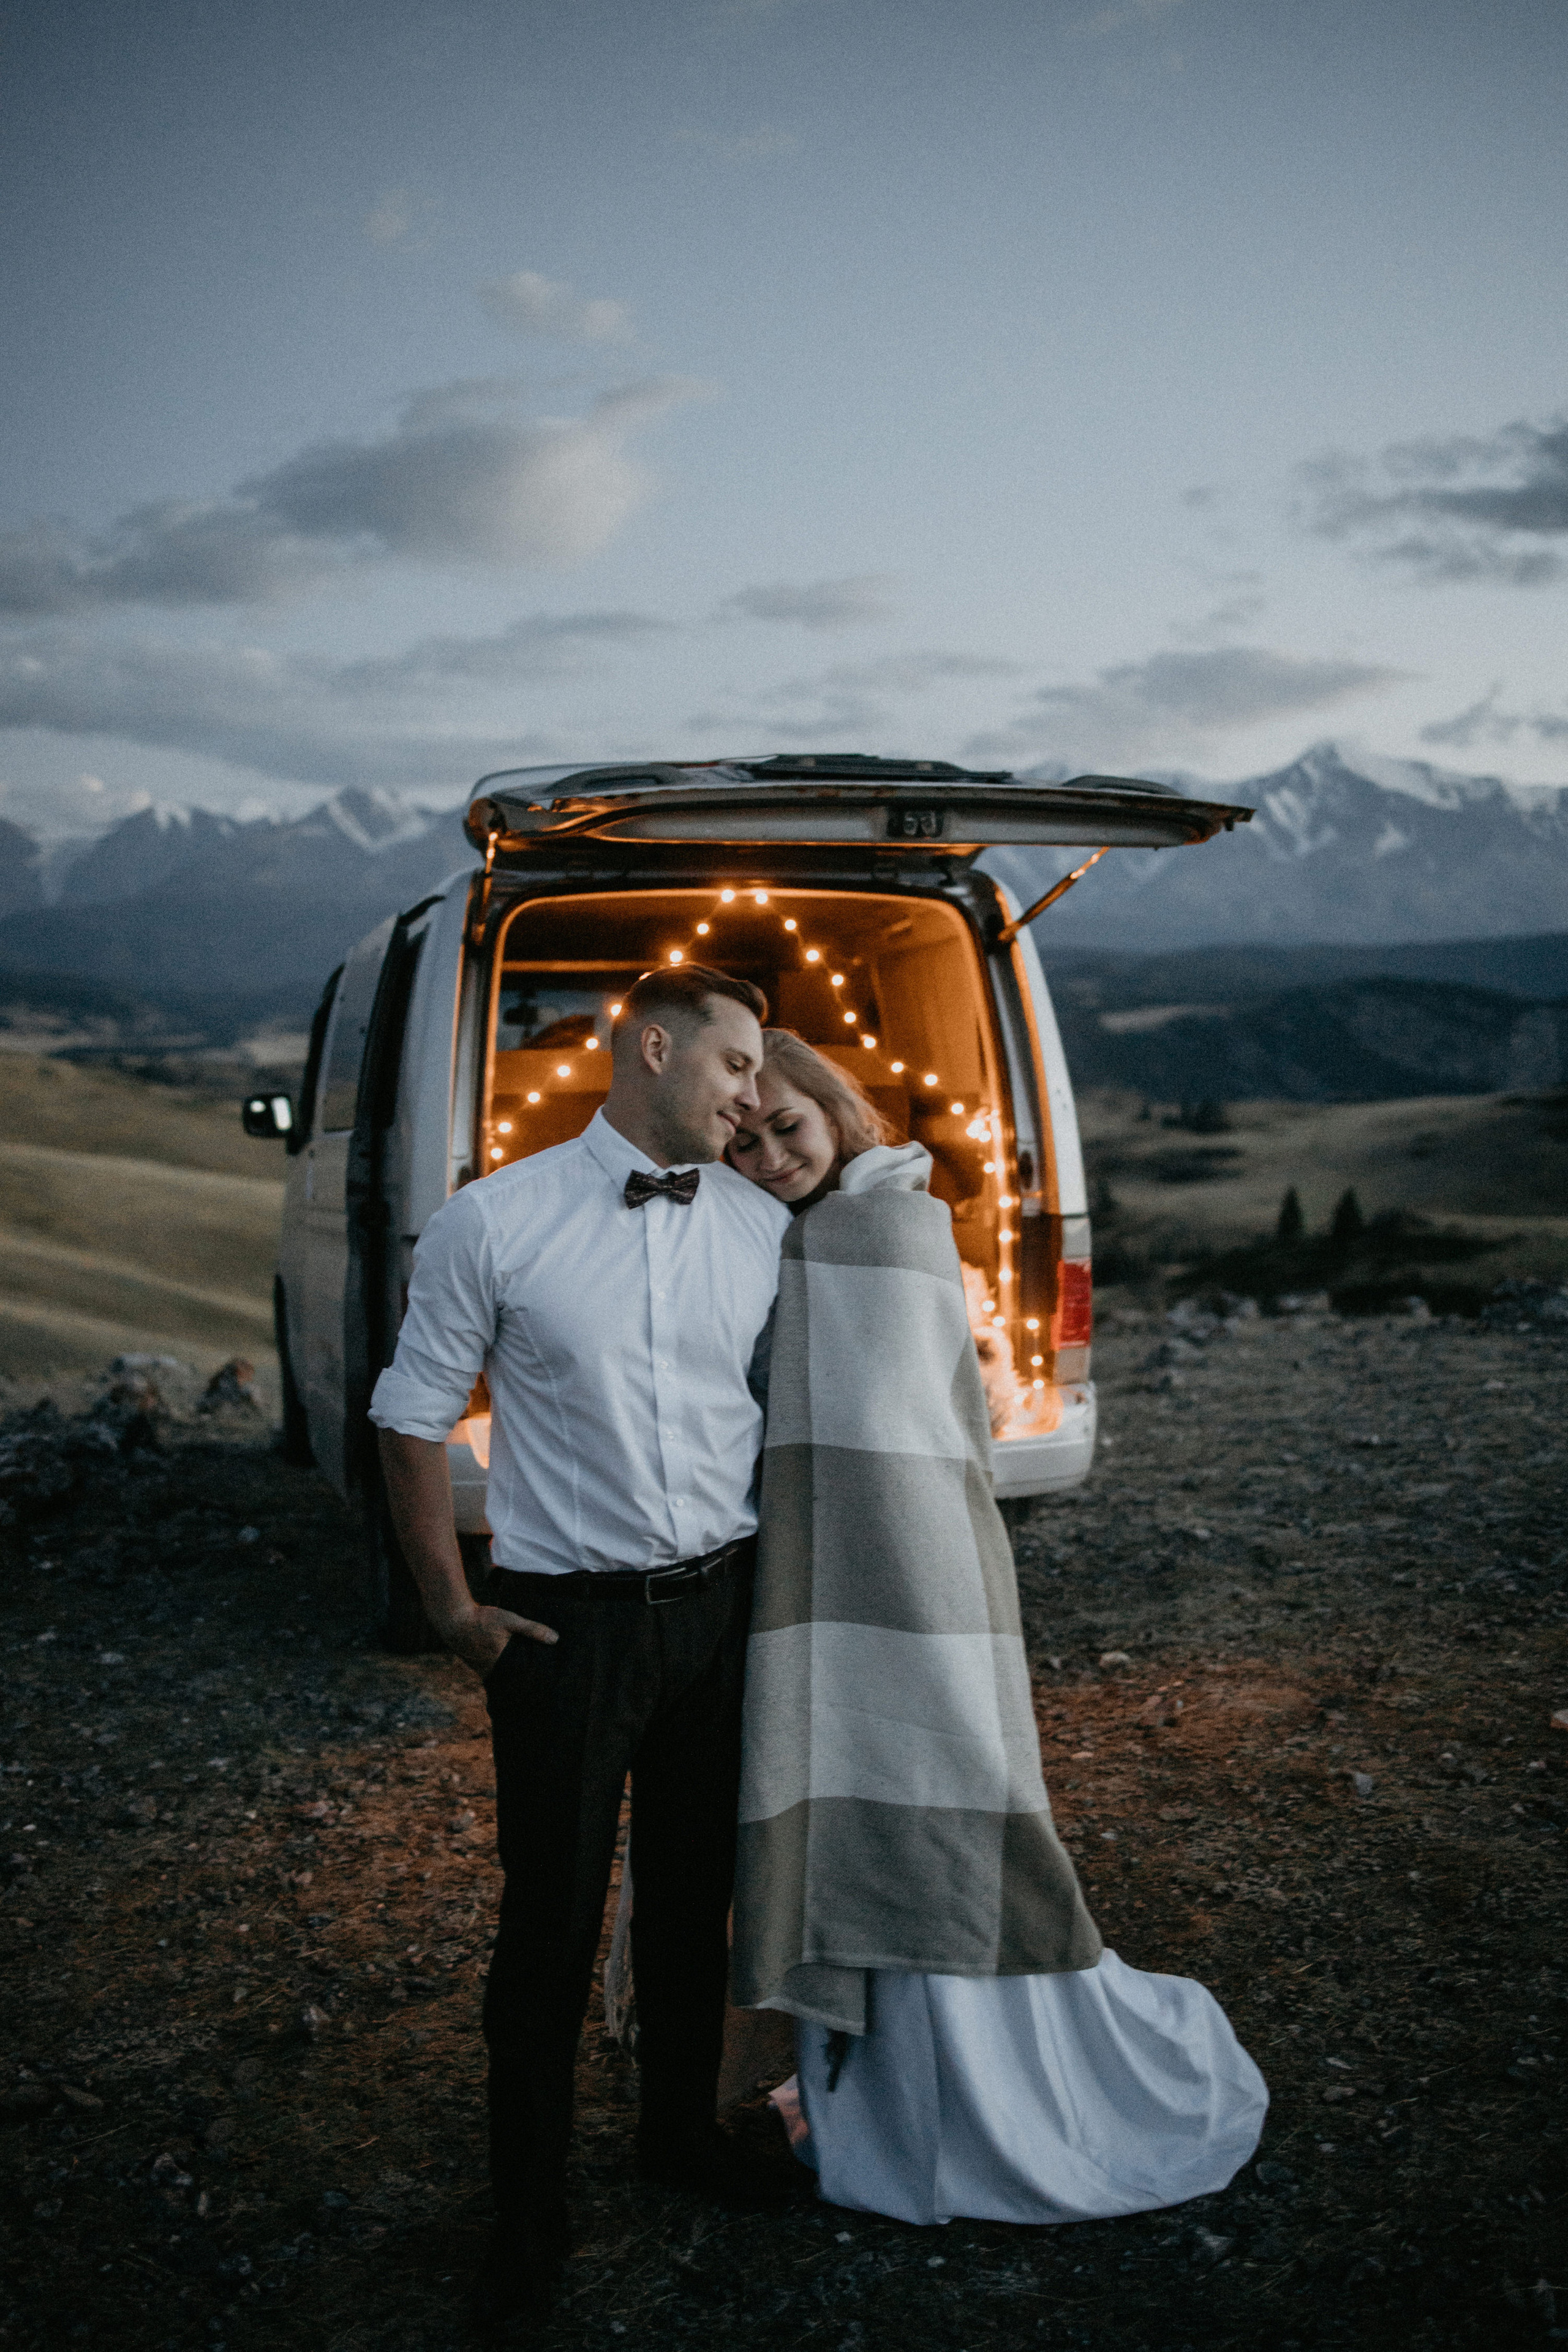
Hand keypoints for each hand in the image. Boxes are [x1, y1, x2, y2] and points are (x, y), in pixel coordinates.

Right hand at [435, 1598, 556, 1675]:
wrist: (454, 1621)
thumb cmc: (482, 1619)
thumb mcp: (510, 1620)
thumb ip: (532, 1629)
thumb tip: (555, 1639)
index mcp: (504, 1664)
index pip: (525, 1680)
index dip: (536, 1681)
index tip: (548, 1682)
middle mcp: (493, 1671)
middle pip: (514, 1681)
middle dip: (526, 1681)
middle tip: (543, 1681)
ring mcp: (483, 1670)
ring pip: (504, 1678)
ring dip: (514, 1676)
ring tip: (529, 1673)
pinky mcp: (477, 1666)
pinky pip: (494, 1673)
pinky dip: (503, 1671)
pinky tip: (509, 1663)